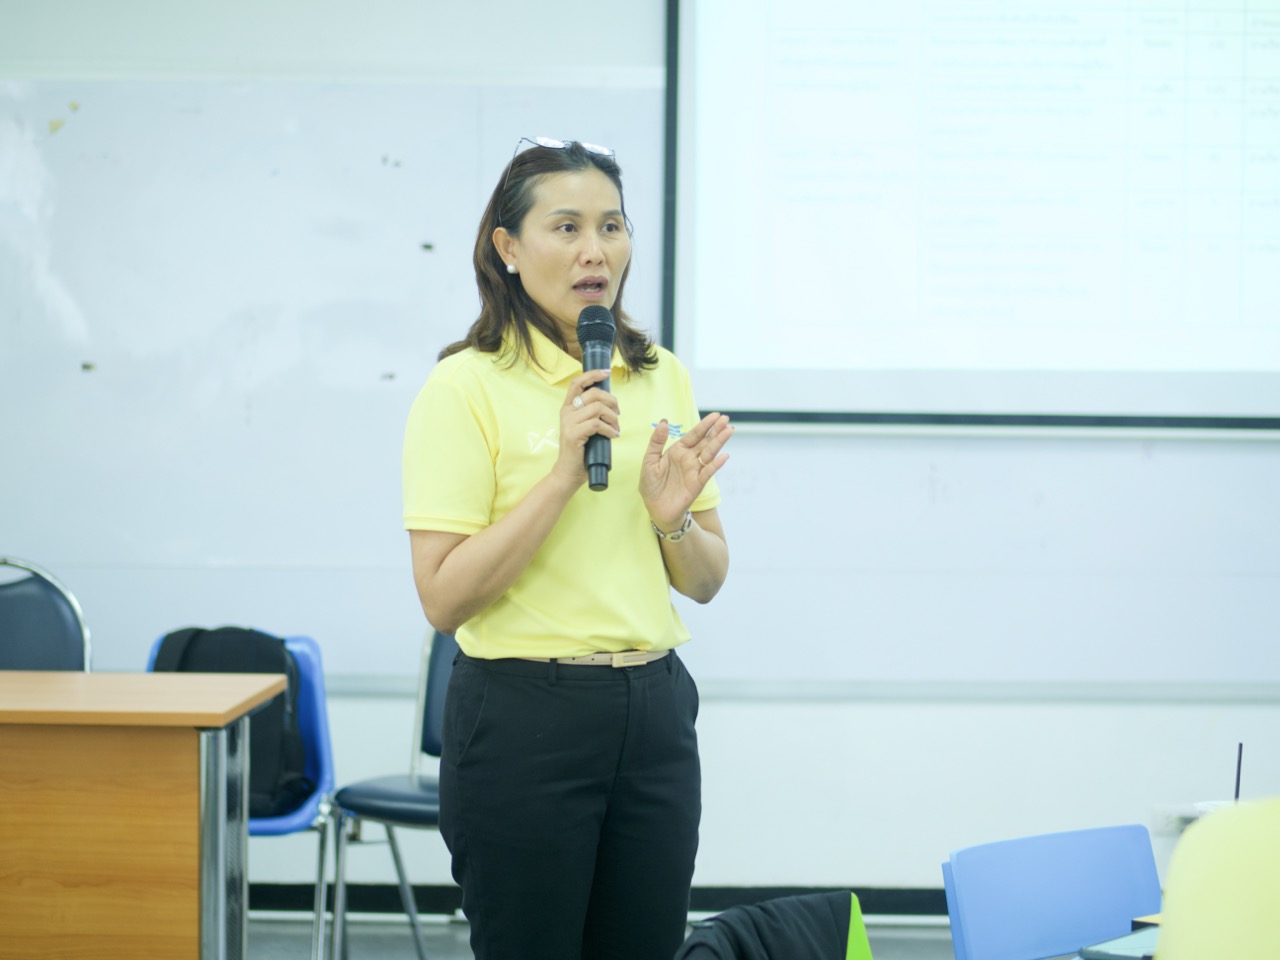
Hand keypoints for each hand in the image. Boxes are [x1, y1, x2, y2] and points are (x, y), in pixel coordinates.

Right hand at [552, 370, 619, 486]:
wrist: (569, 472)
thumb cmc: (582, 451)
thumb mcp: (586, 427)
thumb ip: (592, 413)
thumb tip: (611, 402)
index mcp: (568, 407)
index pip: (577, 383)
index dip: (592, 374)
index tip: (606, 373)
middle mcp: (566, 412)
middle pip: (594, 394)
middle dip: (612, 401)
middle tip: (618, 414)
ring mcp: (568, 423)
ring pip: (597, 408)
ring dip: (613, 417)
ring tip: (616, 428)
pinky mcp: (573, 434)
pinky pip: (597, 424)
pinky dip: (609, 429)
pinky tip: (613, 436)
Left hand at [639, 411, 732, 528]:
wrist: (655, 509)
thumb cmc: (651, 485)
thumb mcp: (649, 461)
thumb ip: (656, 442)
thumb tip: (664, 422)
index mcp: (678, 451)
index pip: (694, 435)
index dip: (704, 425)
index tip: (715, 415)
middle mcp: (689, 459)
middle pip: (705, 441)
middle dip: (716, 430)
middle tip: (726, 418)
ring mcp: (694, 470)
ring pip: (709, 453)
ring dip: (719, 442)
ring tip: (729, 430)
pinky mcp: (697, 484)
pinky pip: (708, 472)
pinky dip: (716, 464)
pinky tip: (724, 456)